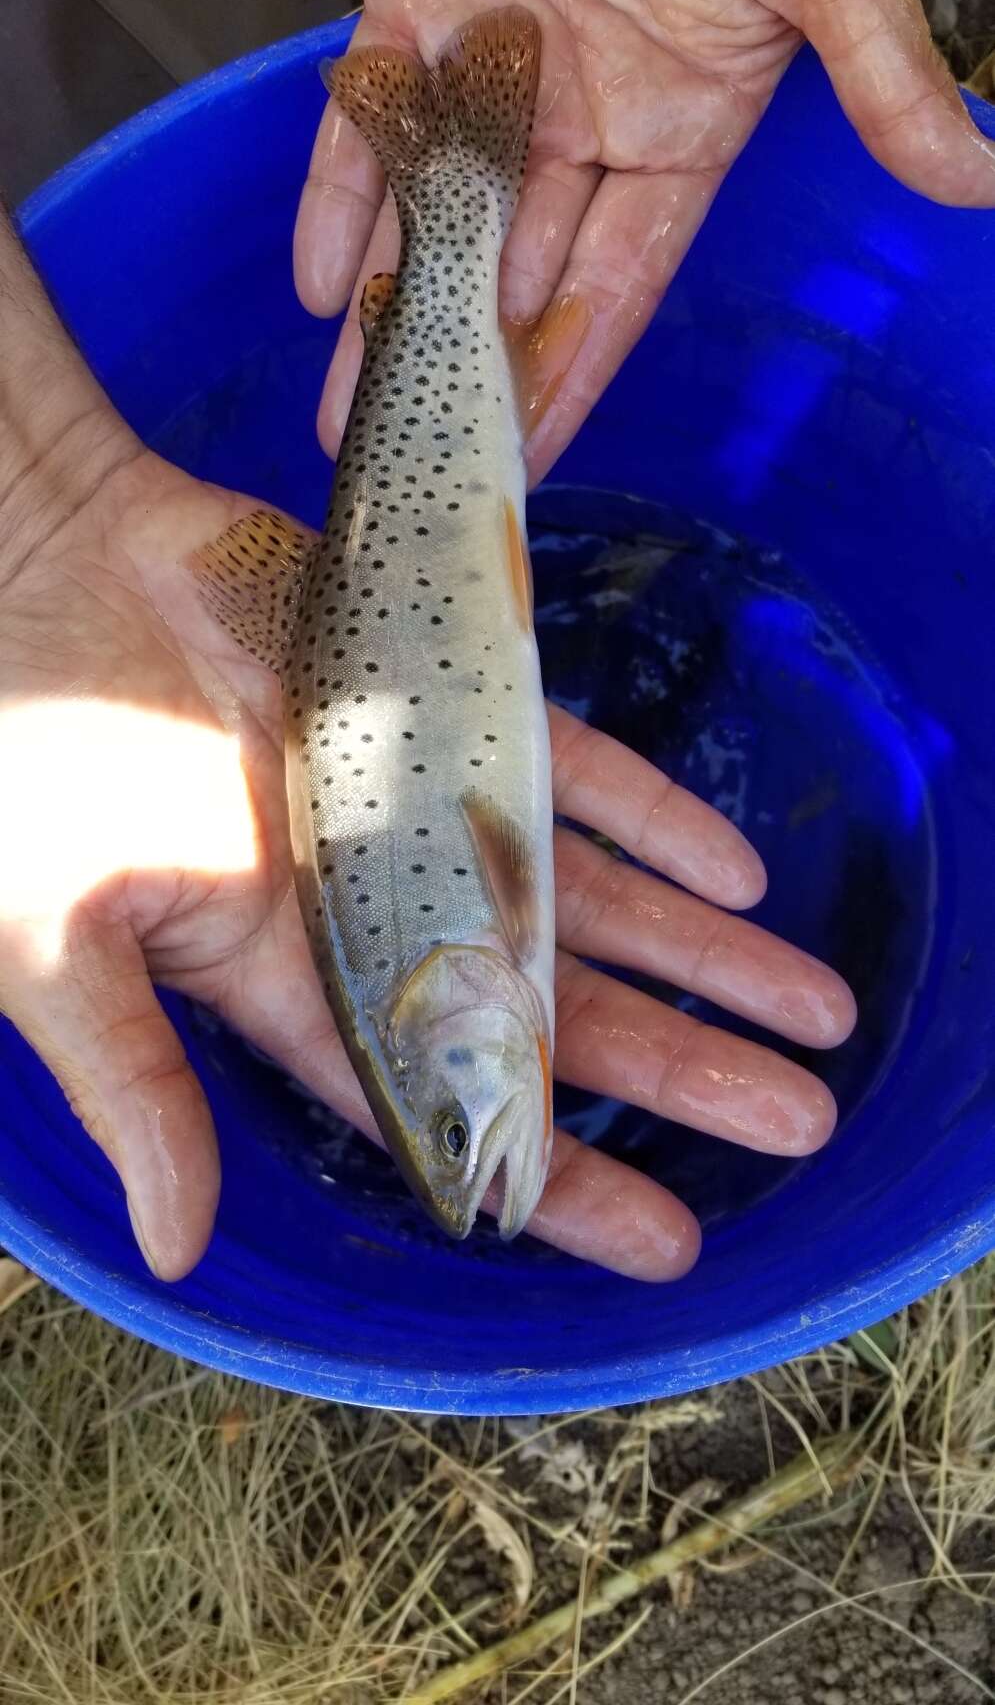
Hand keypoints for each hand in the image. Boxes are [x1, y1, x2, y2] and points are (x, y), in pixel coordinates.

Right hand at [0, 448, 852, 1283]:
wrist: (39, 572)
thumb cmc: (22, 767)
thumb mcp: (53, 947)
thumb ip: (132, 1087)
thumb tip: (175, 1252)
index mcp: (287, 981)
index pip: (446, 1099)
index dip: (551, 1172)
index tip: (666, 1238)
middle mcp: (378, 904)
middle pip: (551, 1006)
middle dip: (674, 1066)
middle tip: (796, 1122)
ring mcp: (418, 799)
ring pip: (584, 893)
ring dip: (697, 952)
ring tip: (812, 1012)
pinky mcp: (439, 693)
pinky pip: (566, 762)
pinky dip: (652, 816)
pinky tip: (735, 874)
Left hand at [295, 0, 994, 481]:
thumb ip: (884, 80)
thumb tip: (982, 186)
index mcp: (684, 118)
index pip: (618, 276)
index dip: (575, 367)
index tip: (530, 461)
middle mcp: (586, 104)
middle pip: (517, 262)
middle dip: (464, 363)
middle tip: (409, 463)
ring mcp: (499, 50)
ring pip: (435, 204)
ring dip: (389, 301)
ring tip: (343, 404)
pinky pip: (374, 108)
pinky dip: (342, 183)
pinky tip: (316, 276)